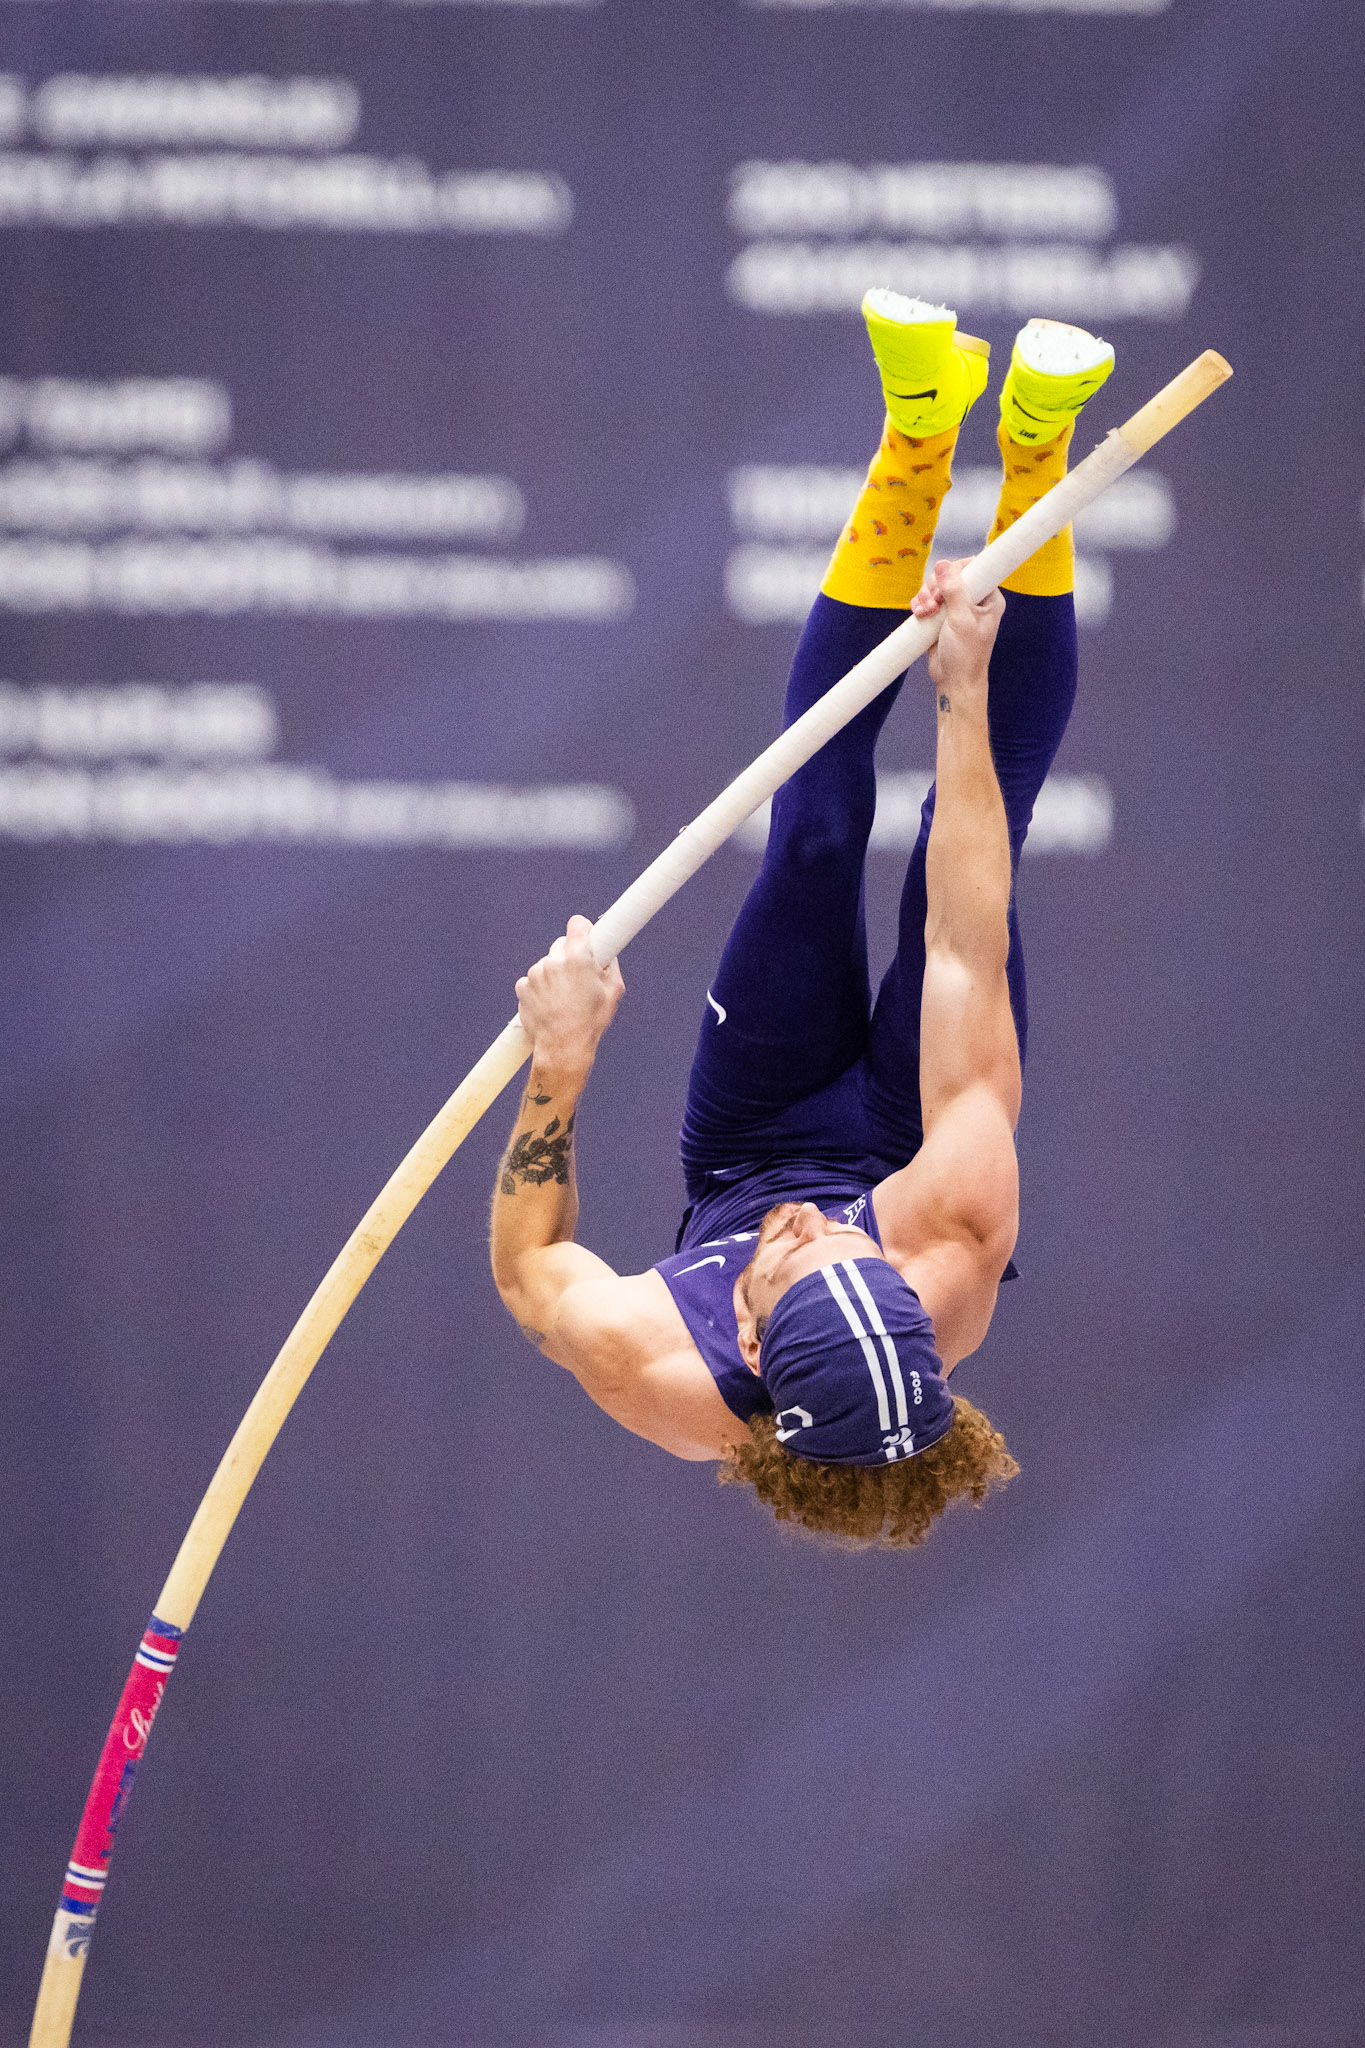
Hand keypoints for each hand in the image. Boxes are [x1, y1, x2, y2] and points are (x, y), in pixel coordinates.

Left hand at [515, 914, 624, 1083]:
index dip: (583, 930)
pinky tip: (551, 1004)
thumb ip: (610, 965)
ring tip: (565, 997)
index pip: (577, 924)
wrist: (563, 1047)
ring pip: (547, 963)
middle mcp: (553, 960)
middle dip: (570, 956)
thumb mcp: (613, 991)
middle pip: (561, 944)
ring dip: (555, 974)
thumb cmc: (591, 1021)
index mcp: (577, 957)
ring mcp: (535, 973)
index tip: (586, 937)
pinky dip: (541, 987)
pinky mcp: (522, 986)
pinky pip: (534, 979)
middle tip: (579, 977)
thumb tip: (607, 953)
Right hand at [911, 557, 1004, 700]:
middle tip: (935, 602)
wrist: (954, 681)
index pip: (974, 567)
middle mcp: (973, 599)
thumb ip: (954, 590)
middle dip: (936, 586)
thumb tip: (943, 564)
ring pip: (935, 586)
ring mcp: (955, 607)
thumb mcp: (961, 620)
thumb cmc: (966, 655)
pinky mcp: (940, 616)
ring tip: (926, 612)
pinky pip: (926, 600)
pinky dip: (920, 604)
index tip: (946, 586)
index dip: (956, 570)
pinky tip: (919, 614)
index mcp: (988, 597)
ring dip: (925, 596)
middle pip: (950, 574)